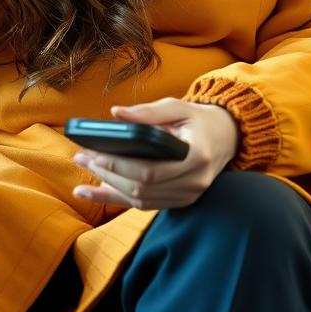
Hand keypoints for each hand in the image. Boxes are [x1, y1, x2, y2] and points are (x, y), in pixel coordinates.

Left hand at [72, 98, 239, 209]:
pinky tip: (95, 190)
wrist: (227, 136)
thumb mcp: (178, 107)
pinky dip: (119, 198)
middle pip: (141, 188)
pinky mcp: (181, 201)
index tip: (93, 153)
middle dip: (107, 174)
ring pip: (140, 200)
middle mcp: (194, 182)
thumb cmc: (199, 120)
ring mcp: (189, 196)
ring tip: (83, 174)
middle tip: (82, 157)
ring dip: (108, 189)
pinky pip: (145, 204)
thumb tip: (115, 114)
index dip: (119, 165)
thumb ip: (147, 112)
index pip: (151, 170)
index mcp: (196, 156)